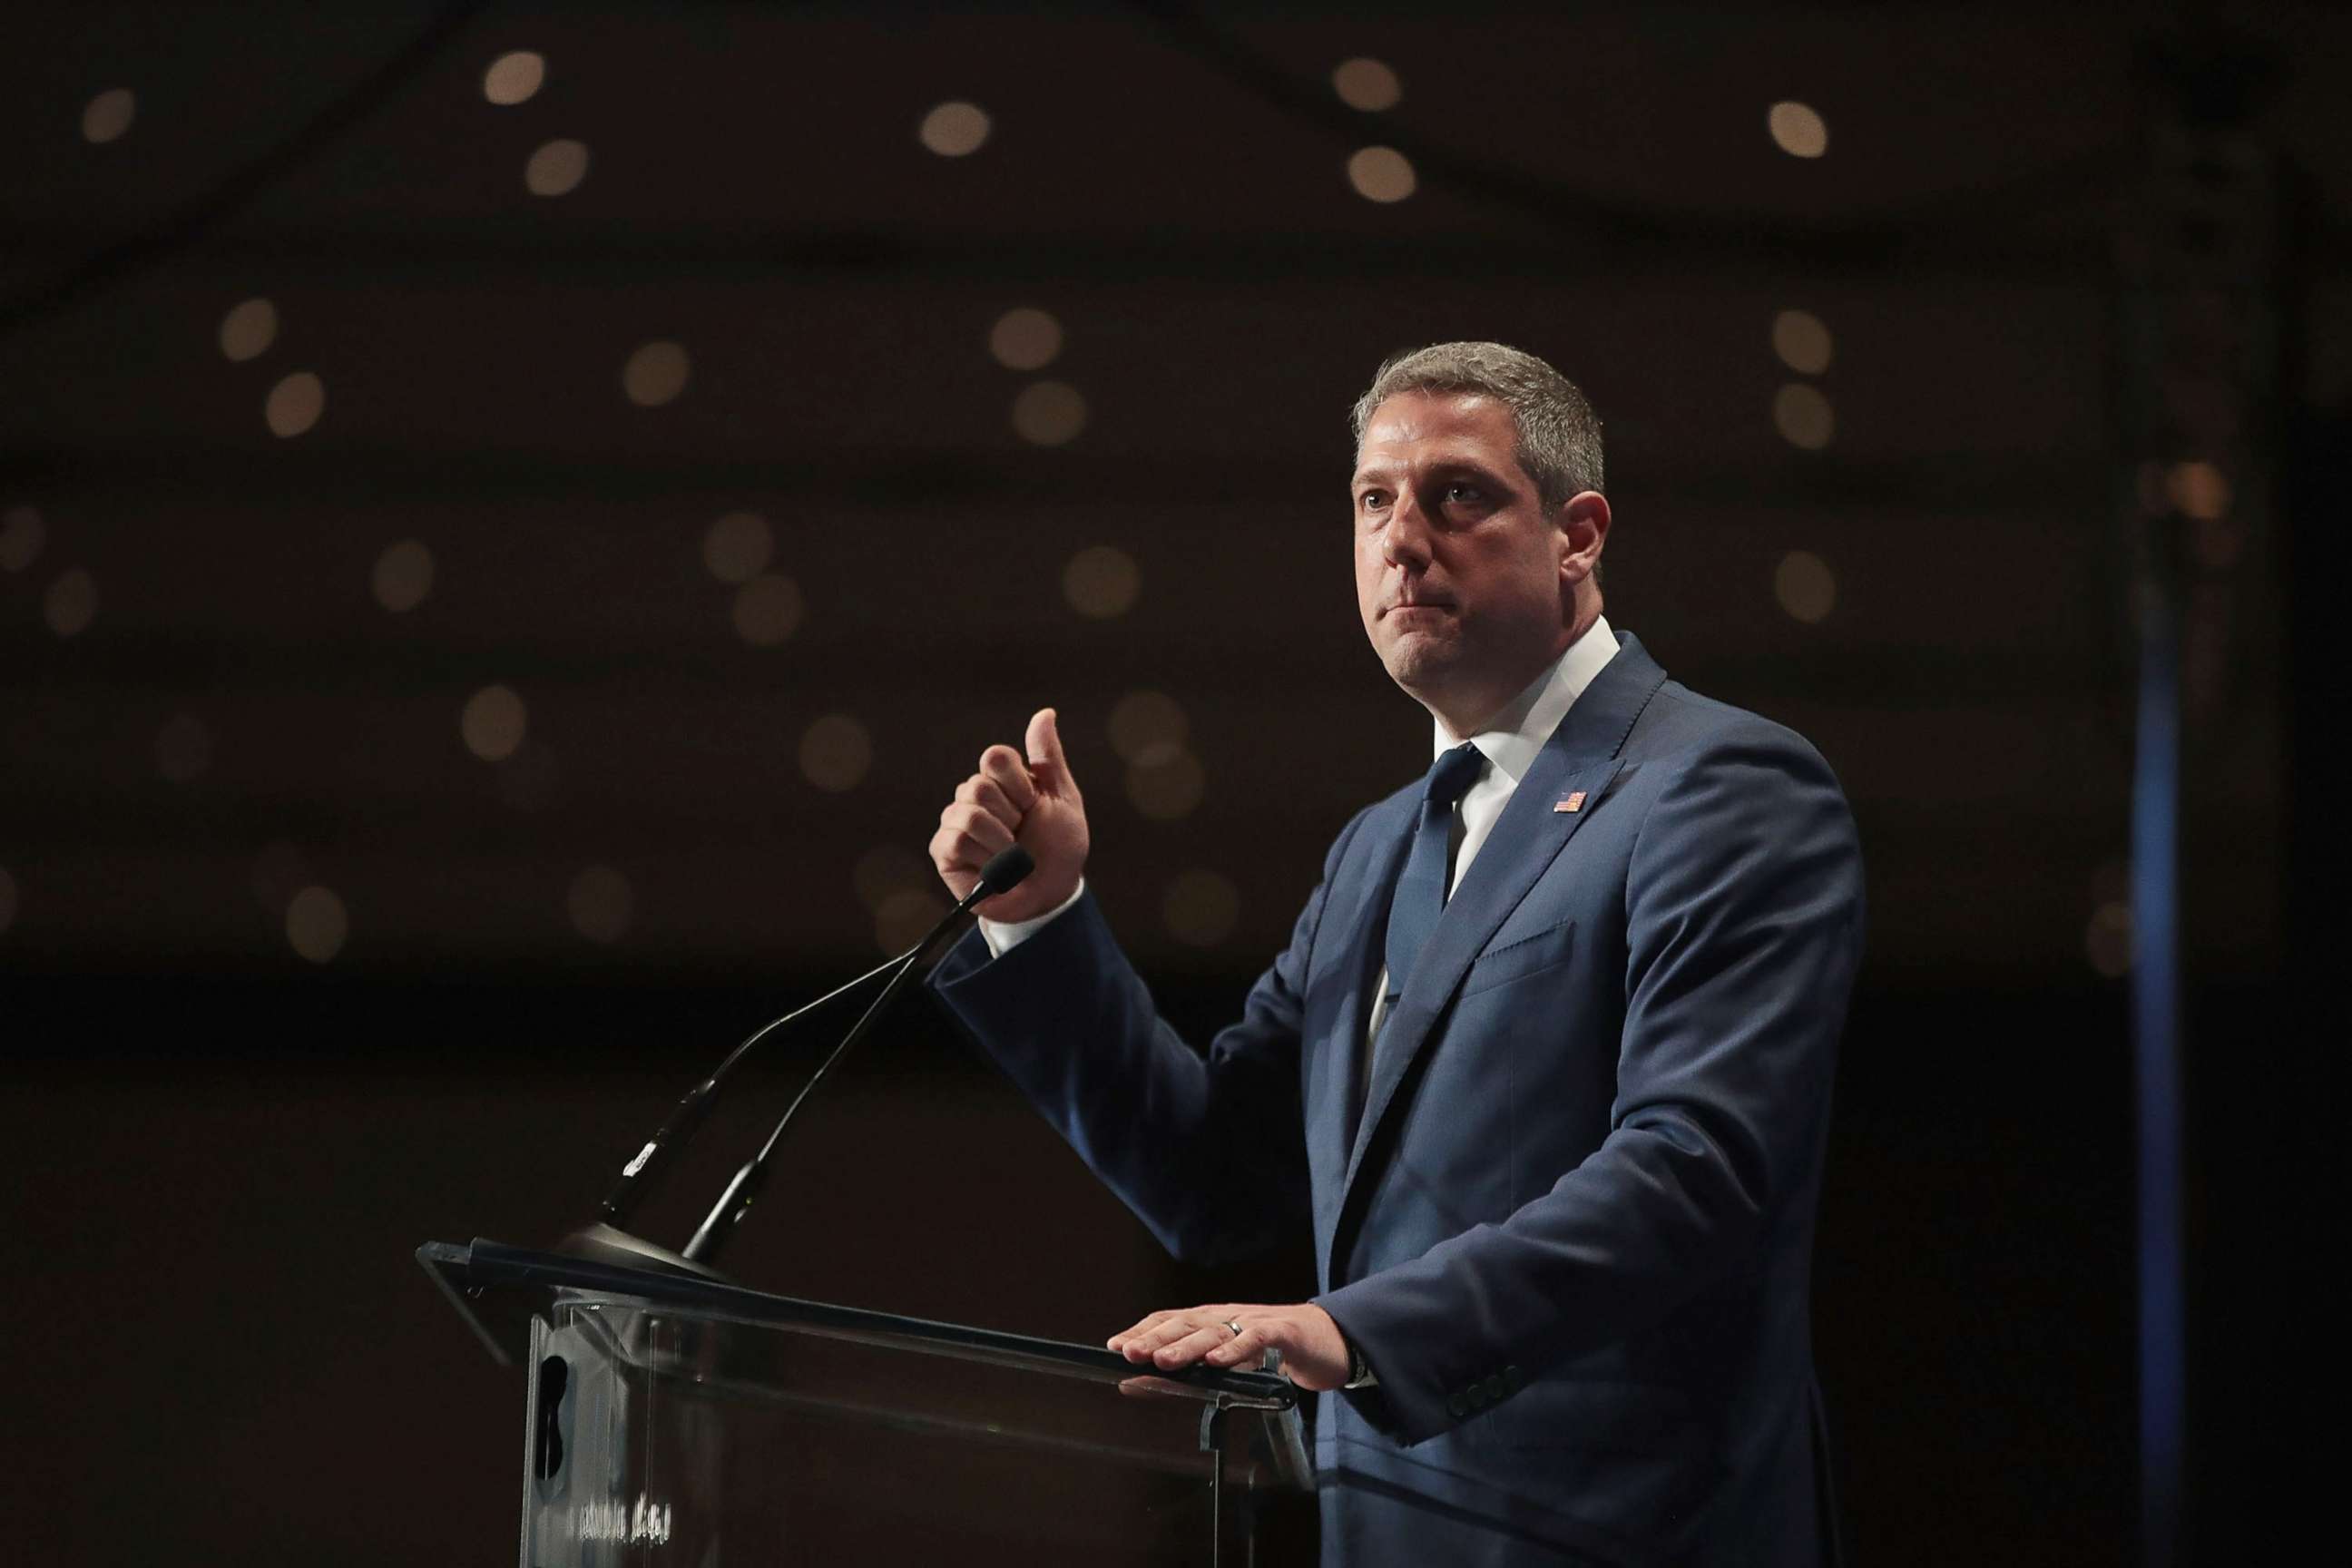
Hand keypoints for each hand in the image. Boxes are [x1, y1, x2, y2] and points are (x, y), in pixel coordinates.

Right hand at [929, 707, 1089, 923]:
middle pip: (980, 787)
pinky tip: (993, 870)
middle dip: (1012, 817)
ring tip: (1010, 857)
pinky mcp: (944, 851)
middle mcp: (973, 795)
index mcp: (1001, 778)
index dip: (1019, 785)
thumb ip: (1048, 757)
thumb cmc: (1059, 846)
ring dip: (1002, 844)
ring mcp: (955, 821)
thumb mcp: (1063, 798)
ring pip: (969, 815)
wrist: (1050, 893)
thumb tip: (1045, 712)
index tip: (1034, 805)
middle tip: (1022, 835)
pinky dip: (985, 860)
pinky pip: (956, 841)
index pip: (994, 757)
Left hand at [1107, 1302, 1351, 1392]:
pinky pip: (1255, 1338)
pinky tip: (1217, 1362)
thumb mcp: (1229, 1364)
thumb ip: (1188, 1372)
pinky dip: (1235, 1349)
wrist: (1330, 1340)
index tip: (1115, 1347)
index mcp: (1212, 1321)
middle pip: (1186, 1323)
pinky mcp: (1282, 1331)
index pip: (1171, 1320)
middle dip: (1155, 1338)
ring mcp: (1254, 1321)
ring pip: (1215, 1331)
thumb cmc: (1273, 1352)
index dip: (1143, 1331)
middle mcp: (1228, 1316)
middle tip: (1129, 1352)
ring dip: (1187, 1345)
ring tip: (1163, 1361)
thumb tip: (1137, 1384)